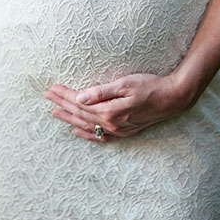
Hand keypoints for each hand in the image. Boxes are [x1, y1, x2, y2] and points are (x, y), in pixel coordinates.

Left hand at [44, 73, 194, 141]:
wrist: (172, 98)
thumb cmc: (150, 86)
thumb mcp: (125, 83)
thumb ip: (101, 92)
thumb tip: (80, 97)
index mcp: (109, 110)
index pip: (79, 102)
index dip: (64, 95)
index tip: (52, 88)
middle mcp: (111, 123)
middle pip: (80, 113)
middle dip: (62, 104)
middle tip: (47, 96)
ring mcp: (118, 129)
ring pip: (87, 124)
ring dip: (70, 118)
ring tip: (55, 112)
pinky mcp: (124, 131)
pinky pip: (100, 136)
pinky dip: (87, 134)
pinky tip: (77, 131)